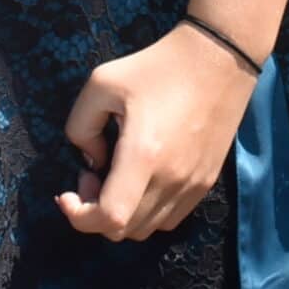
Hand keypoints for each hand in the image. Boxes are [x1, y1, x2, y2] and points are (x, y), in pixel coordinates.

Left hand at [57, 23, 259, 240]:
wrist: (219, 58)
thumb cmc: (158, 66)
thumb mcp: (101, 82)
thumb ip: (79, 126)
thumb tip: (90, 161)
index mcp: (143, 155)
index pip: (109, 218)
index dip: (79, 216)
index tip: (69, 192)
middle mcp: (171, 179)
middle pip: (123, 230)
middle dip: (95, 211)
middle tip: (93, 174)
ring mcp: (193, 185)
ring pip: (146, 229)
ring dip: (121, 214)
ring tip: (118, 175)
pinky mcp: (206, 182)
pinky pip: (169, 219)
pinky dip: (147, 212)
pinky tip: (143, 179)